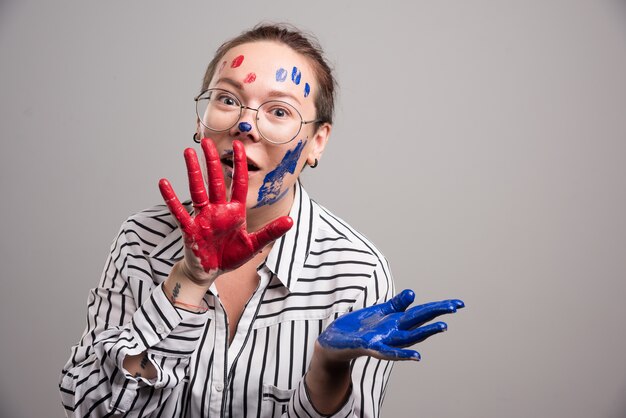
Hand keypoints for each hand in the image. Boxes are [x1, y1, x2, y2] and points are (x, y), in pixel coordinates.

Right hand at [158, 138, 292, 284]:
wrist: (210, 272)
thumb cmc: (230, 256)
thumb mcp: (254, 245)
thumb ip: (270, 232)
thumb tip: (291, 221)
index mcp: (235, 211)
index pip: (239, 183)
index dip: (240, 165)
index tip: (239, 146)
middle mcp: (218, 209)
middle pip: (215, 181)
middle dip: (212, 161)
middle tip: (207, 141)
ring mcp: (203, 217)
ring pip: (198, 190)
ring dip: (193, 171)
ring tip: (187, 152)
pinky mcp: (190, 229)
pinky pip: (179, 212)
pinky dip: (171, 198)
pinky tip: (163, 183)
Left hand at [317, 290, 464, 361]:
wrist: (334, 341)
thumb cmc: (359, 327)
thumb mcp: (379, 312)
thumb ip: (396, 304)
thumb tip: (413, 293)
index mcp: (397, 321)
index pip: (422, 313)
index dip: (439, 307)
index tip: (459, 303)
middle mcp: (395, 332)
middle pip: (419, 322)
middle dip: (436, 315)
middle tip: (454, 308)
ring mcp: (384, 340)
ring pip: (409, 338)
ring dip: (425, 333)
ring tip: (442, 326)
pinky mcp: (370, 347)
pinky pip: (388, 352)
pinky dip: (402, 355)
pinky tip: (416, 356)